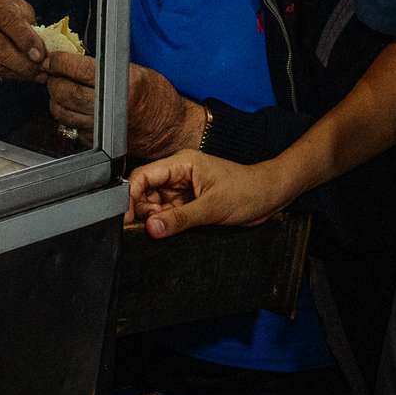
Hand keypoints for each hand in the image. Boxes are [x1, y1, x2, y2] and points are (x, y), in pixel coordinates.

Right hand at [0, 0, 45, 80]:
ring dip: (20, 72)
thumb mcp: (14, 6)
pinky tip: (23, 75)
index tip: (39, 55)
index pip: (8, 20)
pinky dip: (11, 75)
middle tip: (42, 69)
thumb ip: (27, 23)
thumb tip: (42, 48)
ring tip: (38, 75)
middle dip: (23, 62)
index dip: (25, 39)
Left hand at [44, 57, 202, 158]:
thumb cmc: (157, 97)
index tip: (54, 57)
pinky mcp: (95, 141)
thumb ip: (108, 65)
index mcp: (120, 84)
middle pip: (65, 92)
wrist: (169, 129)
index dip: (60, 61)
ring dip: (55, 98)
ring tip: (59, 88)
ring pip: (62, 111)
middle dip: (52, 79)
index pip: (78, 69)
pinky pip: (69, 125)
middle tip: (51, 72)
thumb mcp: (138, 71)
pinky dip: (65, 115)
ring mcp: (100, 127)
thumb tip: (75, 57)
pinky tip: (70, 106)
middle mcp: (108, 107)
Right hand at [126, 150, 291, 238]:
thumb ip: (180, 219)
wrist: (270, 196)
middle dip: (143, 212)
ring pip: (155, 206)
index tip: (125, 219)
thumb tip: (151, 228)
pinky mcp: (189, 203)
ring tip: (167, 230)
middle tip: (151, 229)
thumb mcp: (212, 207)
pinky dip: (166, 224)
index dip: (129, 197)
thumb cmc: (247, 191)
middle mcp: (178, 174)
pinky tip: (171, 231)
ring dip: (156, 220)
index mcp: (181, 163)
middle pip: (144, 193)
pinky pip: (168, 214)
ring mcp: (183, 189)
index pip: (143, 176)